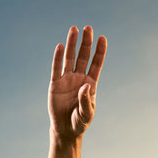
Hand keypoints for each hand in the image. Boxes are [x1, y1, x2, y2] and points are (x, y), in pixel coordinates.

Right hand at [49, 25, 106, 139]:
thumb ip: (87, 101)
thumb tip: (85, 85)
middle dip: (86, 42)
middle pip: (83, 56)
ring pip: (69, 58)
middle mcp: (79, 78)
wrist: (65, 129)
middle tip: (88, 28)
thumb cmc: (79, 122)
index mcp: (90, 83)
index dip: (99, 51)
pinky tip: (59, 46)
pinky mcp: (55, 84)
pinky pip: (56, 68)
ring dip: (72, 44)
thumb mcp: (86, 114)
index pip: (96, 63)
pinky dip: (57, 57)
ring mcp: (66, 79)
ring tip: (74, 29)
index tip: (102, 38)